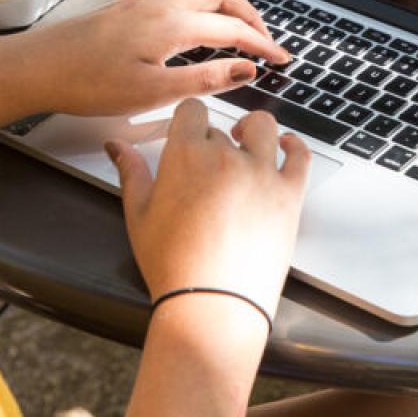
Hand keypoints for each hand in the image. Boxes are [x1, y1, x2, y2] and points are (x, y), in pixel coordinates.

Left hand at [0, 0, 289, 121]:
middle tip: (265, 40)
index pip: (234, 28)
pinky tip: (197, 28)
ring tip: (239, 31)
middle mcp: (162, 3)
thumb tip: (245, 69)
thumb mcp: (152, 92)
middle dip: (250, 13)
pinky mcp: (130, 6)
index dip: (263, 44)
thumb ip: (204, 78)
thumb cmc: (87, 82)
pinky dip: (204, 5)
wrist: (36, 66)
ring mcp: (144, 0)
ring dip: (227, 6)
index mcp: (173, 23)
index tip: (282, 59)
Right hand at [107, 99, 310, 318]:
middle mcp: (226, 155)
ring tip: (245, 144)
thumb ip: (130, 172)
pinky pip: (300, 155)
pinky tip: (285, 147)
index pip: (192, 109)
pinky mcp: (289, 194)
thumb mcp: (138, 215)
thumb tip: (117, 146)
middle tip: (205, 174)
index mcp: (186, 154)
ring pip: (263, 127)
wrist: (211, 307)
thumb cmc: (172, 265)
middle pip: (221, 129)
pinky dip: (294, 145)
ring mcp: (261, 173)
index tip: (188, 134)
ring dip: (253, 131)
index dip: (189, 120)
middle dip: (212, 144)